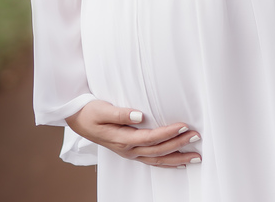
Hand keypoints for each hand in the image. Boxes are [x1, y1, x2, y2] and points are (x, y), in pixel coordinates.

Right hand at [66, 99, 201, 167]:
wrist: (78, 120)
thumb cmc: (90, 112)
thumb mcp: (102, 109)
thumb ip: (120, 113)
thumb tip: (139, 115)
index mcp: (121, 139)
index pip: (150, 138)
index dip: (167, 133)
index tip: (183, 125)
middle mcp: (128, 149)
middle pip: (157, 151)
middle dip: (179, 144)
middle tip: (196, 136)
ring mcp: (130, 153)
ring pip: (157, 160)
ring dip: (178, 158)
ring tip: (196, 156)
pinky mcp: (131, 152)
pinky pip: (152, 162)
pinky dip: (167, 163)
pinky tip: (179, 164)